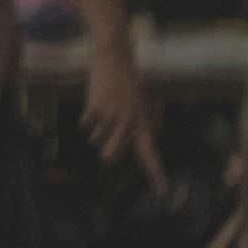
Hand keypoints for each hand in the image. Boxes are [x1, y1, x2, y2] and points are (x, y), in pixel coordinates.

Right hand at [80, 32, 161, 181]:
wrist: (114, 57)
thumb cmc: (128, 81)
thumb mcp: (143, 103)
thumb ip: (140, 126)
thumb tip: (126, 146)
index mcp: (143, 122)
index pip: (151, 154)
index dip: (156, 173)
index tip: (162, 190)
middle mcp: (130, 123)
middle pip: (112, 156)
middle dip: (106, 150)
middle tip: (107, 135)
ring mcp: (112, 117)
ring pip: (96, 141)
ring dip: (97, 130)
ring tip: (104, 110)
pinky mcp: (96, 110)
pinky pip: (86, 126)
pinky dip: (87, 118)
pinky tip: (96, 101)